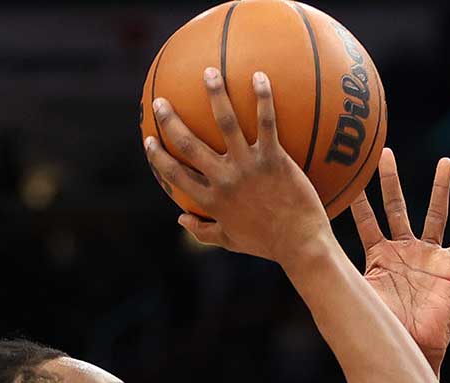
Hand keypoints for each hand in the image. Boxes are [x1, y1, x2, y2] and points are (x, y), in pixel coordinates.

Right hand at [144, 69, 332, 263]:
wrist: (301, 244)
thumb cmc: (268, 244)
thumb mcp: (231, 241)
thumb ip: (204, 232)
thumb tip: (180, 219)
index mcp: (211, 200)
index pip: (175, 175)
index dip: (158, 157)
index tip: (149, 140)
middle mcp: (224, 180)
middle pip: (189, 145)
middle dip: (171, 121)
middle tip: (160, 102)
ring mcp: (248, 167)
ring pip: (226, 124)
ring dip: (216, 95)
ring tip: (210, 72)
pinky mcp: (274, 159)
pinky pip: (267, 122)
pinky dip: (263, 97)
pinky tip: (259, 76)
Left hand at [350, 151, 449, 369]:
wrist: (411, 347)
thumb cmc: (383, 327)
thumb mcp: (358, 296)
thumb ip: (337, 277)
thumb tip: (304, 264)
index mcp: (379, 256)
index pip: (365, 221)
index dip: (358, 200)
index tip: (348, 176)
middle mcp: (403, 250)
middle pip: (396, 207)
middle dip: (391, 180)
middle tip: (384, 152)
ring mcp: (428, 256)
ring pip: (435, 214)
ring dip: (440, 189)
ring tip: (445, 162)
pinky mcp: (449, 267)